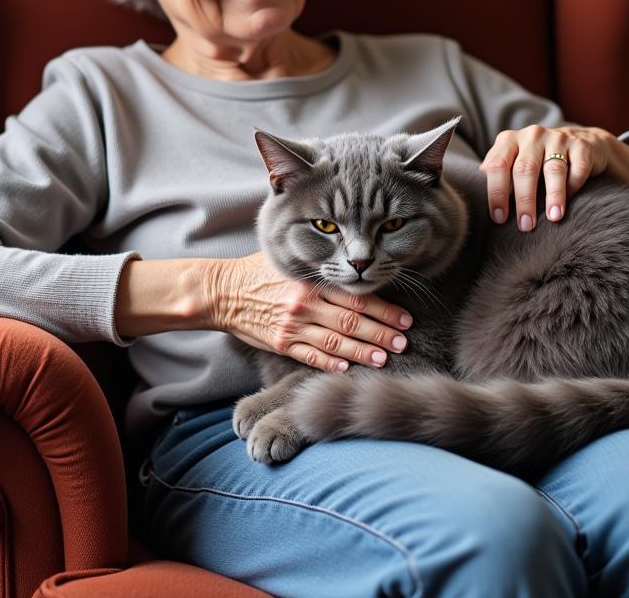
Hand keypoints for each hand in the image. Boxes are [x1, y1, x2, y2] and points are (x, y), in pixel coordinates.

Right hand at [204, 251, 412, 372]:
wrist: (223, 292)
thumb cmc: (258, 272)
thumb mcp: (289, 259)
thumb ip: (319, 264)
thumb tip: (353, 262)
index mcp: (311, 281)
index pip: (356, 297)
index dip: (384, 309)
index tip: (405, 318)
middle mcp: (305, 304)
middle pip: (352, 321)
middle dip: (381, 333)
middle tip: (404, 343)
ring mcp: (293, 326)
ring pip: (336, 342)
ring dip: (363, 352)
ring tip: (384, 359)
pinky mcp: (281, 343)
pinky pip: (311, 356)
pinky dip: (330, 363)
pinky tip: (348, 368)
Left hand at [478, 124, 615, 229]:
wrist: (580, 144)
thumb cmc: (538, 161)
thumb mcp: (514, 161)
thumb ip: (498, 174)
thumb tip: (477, 199)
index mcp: (509, 140)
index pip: (497, 166)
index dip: (497, 193)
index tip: (499, 218)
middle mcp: (532, 135)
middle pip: (524, 169)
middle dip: (524, 200)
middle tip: (525, 225)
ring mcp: (558, 138)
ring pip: (553, 169)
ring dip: (553, 196)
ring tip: (553, 218)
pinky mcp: (581, 145)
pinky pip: (577, 169)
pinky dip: (573, 187)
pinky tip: (571, 201)